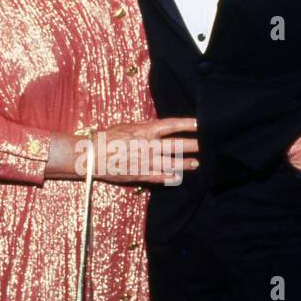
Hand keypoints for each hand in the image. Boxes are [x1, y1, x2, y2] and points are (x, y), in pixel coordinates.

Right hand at [46, 119, 198, 185]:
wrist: (92, 156)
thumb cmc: (108, 137)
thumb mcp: (127, 126)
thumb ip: (145, 126)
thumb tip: (161, 125)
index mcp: (146, 131)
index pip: (173, 126)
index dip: (189, 124)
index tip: (201, 123)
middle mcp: (150, 146)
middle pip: (178, 145)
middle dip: (195, 145)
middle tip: (207, 145)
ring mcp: (147, 162)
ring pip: (173, 163)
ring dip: (187, 163)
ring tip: (197, 163)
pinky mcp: (142, 175)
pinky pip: (161, 177)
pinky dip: (171, 177)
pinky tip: (179, 177)